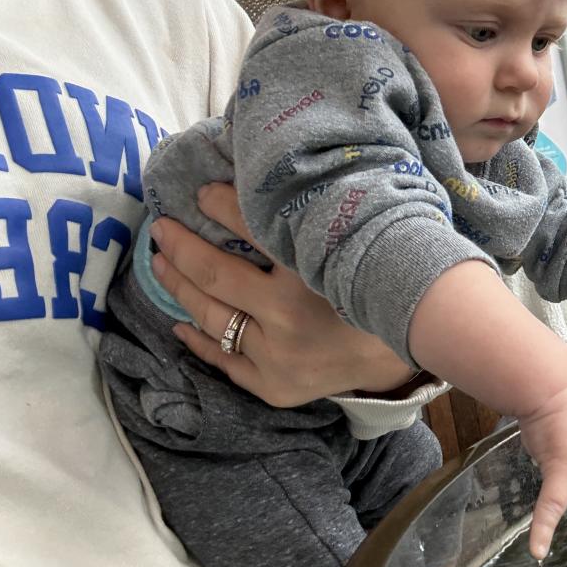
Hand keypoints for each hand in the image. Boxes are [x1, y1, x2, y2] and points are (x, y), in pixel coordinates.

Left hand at [148, 182, 417, 406]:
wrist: (405, 349)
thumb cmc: (376, 287)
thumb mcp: (349, 245)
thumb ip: (310, 220)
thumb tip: (262, 180)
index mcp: (313, 276)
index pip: (253, 231)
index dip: (221, 206)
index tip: (200, 192)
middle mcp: (289, 318)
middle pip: (215, 276)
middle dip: (182, 247)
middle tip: (162, 228)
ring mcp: (278, 357)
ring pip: (211, 318)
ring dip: (179, 288)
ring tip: (161, 265)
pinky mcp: (275, 386)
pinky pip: (224, 361)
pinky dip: (198, 341)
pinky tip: (180, 324)